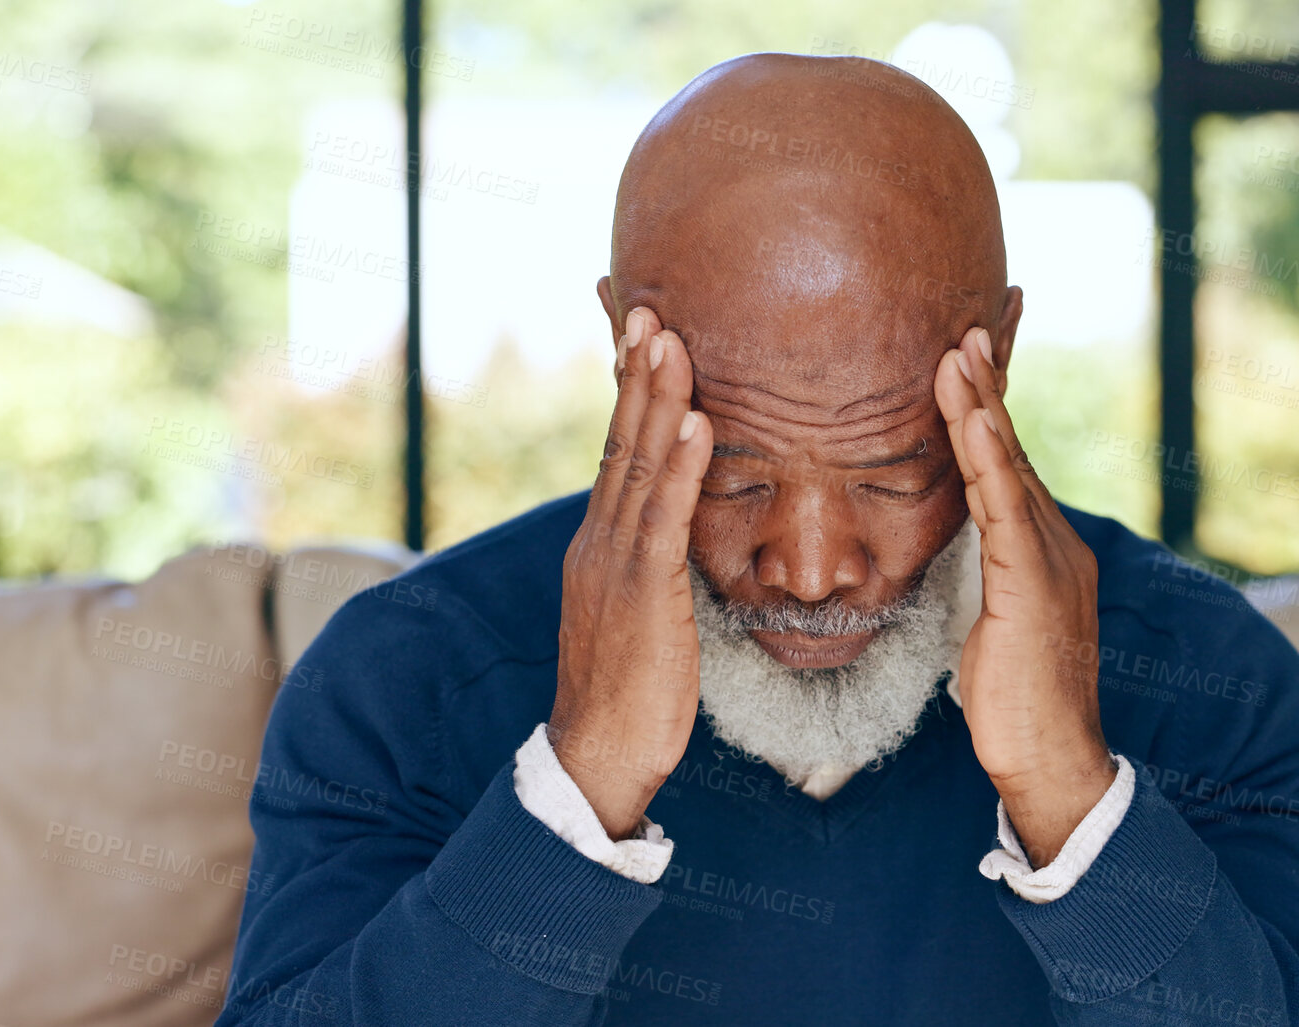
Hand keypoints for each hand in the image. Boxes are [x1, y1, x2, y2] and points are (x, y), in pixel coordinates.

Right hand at [549, 306, 711, 838]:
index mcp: (600, 546)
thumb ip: (650, 568)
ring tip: (673, 341)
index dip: (630, 396)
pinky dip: (681, 467)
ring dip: (658, 401)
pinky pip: (662, 519)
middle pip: (619, 443)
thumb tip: (674, 540)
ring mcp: (614, 565)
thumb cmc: (629, 693)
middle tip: (650, 311)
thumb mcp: (638, 615)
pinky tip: (700, 425)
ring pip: (637, 467)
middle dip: (637, 375)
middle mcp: (599, 542)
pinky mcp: (641, 594)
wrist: (598, 757)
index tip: (643, 338)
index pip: (616, 454)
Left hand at [935, 326, 1115, 867]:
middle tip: (968, 325)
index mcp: (1040, 552)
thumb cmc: (1016, 705)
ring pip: (1009, 469)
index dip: (988, 413)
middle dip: (988, 387)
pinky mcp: (1033, 587)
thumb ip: (986, 581)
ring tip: (959, 350)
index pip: (1007, 469)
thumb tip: (964, 556)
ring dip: (981, 405)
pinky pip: (1005, 509)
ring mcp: (1049, 563)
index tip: (967, 359)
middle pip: (1011, 452)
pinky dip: (989, 458)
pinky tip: (972, 417)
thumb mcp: (993, 627)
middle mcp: (1054, 545)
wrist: (1053, 764)